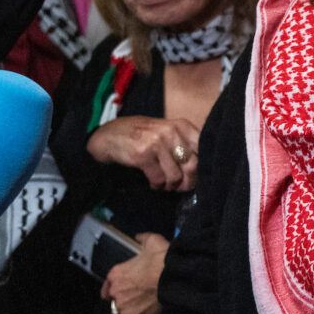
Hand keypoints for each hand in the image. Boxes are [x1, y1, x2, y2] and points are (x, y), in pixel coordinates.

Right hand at [85, 115, 200, 191]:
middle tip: (180, 187)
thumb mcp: (167, 132)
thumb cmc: (142, 136)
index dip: (202, 168)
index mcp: (182, 125)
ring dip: (171, 186)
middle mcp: (171, 132)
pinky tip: (153, 183)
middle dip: (188, 182)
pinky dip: (157, 186)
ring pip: (176, 176)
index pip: (203, 149)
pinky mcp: (143, 155)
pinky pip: (159, 179)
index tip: (195, 177)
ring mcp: (157, 142)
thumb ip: (185, 144)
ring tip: (164, 185)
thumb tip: (201, 170)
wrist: (109, 135)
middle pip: (193, 166)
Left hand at [102, 232, 166, 313]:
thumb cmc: (163, 261)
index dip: (114, 289)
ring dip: (132, 310)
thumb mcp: (152, 241)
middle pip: (115, 301)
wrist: (175, 277)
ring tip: (146, 305)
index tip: (121, 290)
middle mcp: (116, 292)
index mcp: (116, 274)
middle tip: (140, 296)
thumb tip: (140, 237)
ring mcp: (124, 307)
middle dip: (126, 299)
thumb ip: (142, 239)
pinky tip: (150, 312)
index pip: (106, 287)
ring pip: (124, 312)